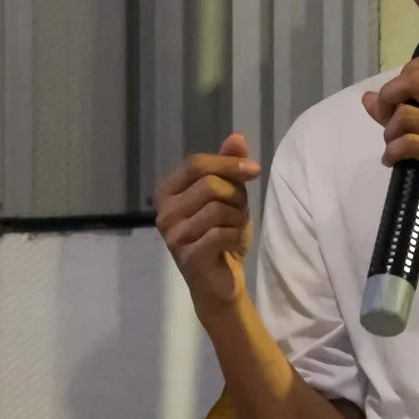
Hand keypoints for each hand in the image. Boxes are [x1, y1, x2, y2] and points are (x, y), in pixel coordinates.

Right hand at [154, 133, 261, 314]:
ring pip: (216, 208)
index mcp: (168, 191)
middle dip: (235, 196)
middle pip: (208, 184)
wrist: (220, 282)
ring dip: (237, 218)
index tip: (254, 170)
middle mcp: (164, 211)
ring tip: (235, 228)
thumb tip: (237, 137)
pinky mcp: (187, 256)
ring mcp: (173, 235)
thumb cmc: (221, 236)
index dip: (227, 163)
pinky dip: (235, 236)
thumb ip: (229, 166)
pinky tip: (232, 244)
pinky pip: (220, 233)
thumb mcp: (230, 196)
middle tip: (239, 212)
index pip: (195, 163)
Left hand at [362, 48, 418, 252]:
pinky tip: (393, 160)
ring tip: (392, 144)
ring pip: (405, 114)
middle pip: (414, 79)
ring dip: (389, 131)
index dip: (409, 69)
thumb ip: (413, 106)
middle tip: (387, 118)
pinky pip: (408, 143)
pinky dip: (392, 152)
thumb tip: (368, 97)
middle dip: (389, 96)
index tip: (402, 93)